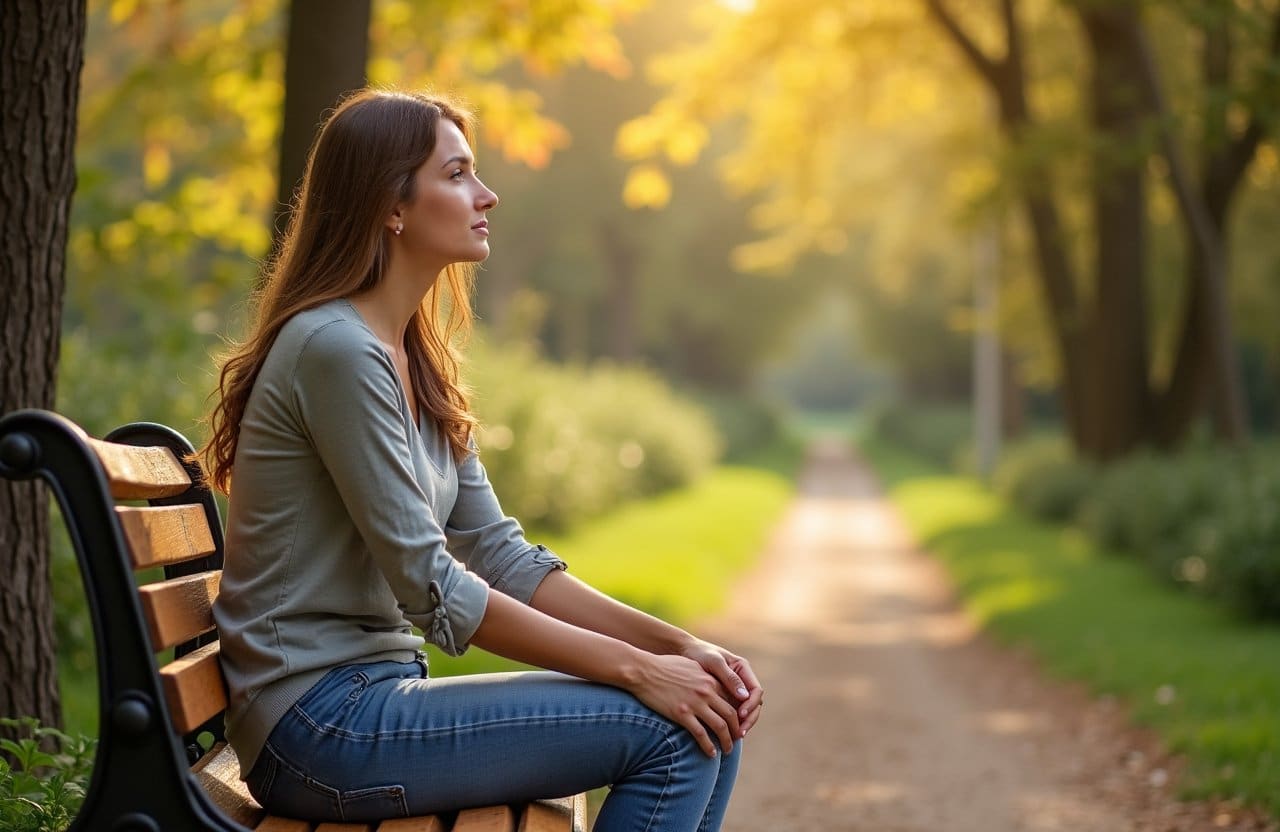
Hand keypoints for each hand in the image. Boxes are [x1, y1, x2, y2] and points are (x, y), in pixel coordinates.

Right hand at [626, 653, 741, 756]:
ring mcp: (694, 703)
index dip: (739, 713)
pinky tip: (711, 754)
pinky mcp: (681, 714)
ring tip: (728, 750)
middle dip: (736, 729)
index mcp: (710, 679)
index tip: (738, 723)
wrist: (643, 670)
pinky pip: (701, 734)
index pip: (733, 699)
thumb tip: (712, 684)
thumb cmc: (663, 666)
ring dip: (727, 741)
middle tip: (737, 739)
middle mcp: (706, 692)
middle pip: (731, 714)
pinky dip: (708, 746)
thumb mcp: (690, 666)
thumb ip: (704, 676)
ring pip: (720, 726)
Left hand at [679, 639, 763, 736]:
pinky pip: (733, 713)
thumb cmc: (699, 653)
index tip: (741, 714)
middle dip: (749, 719)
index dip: (752, 704)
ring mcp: (734, 691)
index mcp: (743, 670)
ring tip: (734, 736)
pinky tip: (726, 733)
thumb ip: (729, 678)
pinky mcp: (725, 699)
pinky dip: (732, 723)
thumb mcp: (714, 662)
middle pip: (754, 704)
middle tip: (740, 733)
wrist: (684, 653)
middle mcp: (742, 681)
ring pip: (746, 711)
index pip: (756, 691)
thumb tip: (745, 696)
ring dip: (743, 724)